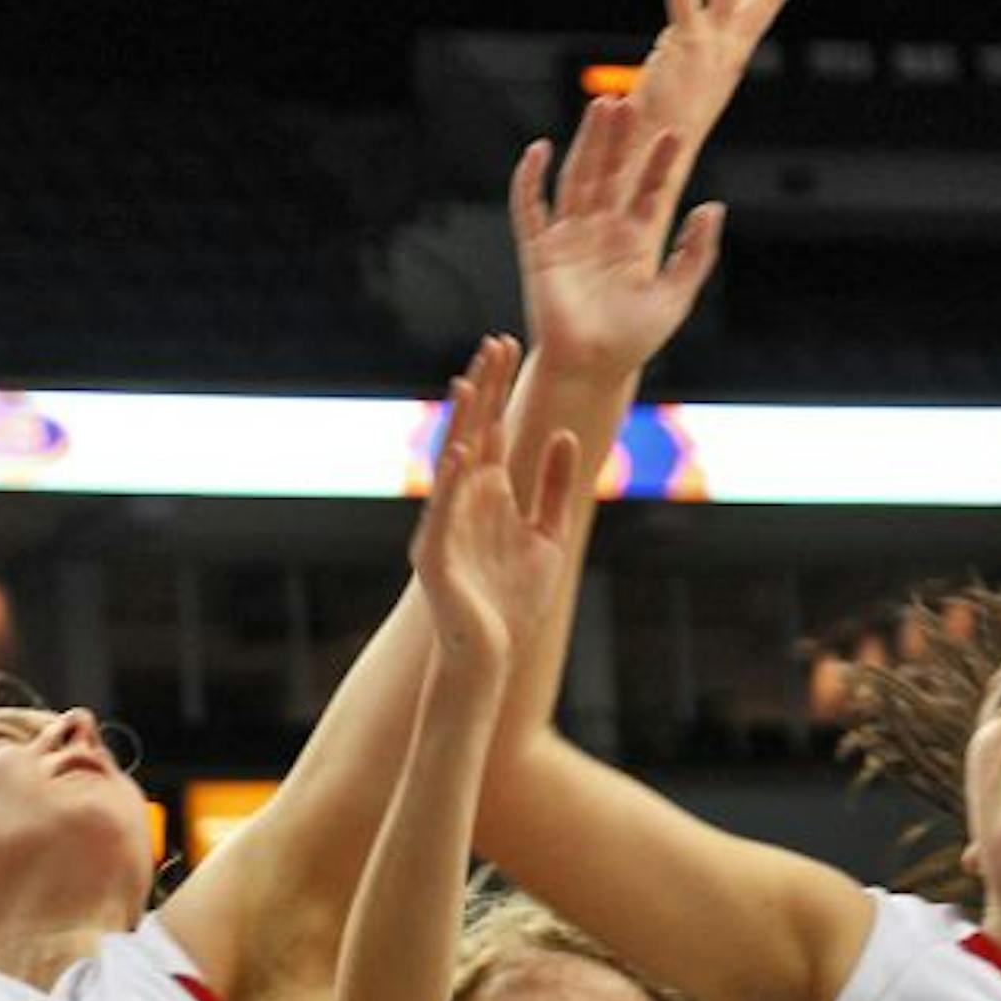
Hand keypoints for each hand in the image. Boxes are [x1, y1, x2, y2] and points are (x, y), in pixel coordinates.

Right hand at [413, 338, 578, 670]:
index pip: (490, 427)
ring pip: (451, 464)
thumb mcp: (548, 536)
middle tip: (493, 343)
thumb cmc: (514, 602)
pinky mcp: (436, 558)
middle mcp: (463, 501)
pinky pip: (442, 515)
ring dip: (459, 424)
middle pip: (471, 432)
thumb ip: (554, 488)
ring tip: (468, 384)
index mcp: (488, 494)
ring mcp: (446, 526)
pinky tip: (460, 453)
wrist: (489, 656)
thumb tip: (563, 435)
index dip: (497, 387)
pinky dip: (449, 485)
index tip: (507, 344)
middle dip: (482, 390)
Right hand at [511, 95, 722, 387]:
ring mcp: (569, 238)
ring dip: (586, 144)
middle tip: (628, 102)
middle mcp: (600, 233)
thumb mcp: (676, 298)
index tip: (675, 137)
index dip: (660, 163)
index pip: (647, 190)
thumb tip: (713, 207)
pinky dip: (529, 179)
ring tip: (599, 109)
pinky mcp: (539, 252)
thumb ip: (696, 255)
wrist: (591, 373)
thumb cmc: (631, 344)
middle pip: (609, 173)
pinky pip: (530, 208)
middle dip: (618, 139)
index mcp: (633, 242)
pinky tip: (538, 149)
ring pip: (576, 178)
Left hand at [631, 0, 792, 171]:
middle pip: (765, 0)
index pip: (767, 4)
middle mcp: (730, 46)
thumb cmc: (663, 127)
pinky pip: (685, 0)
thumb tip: (697, 31)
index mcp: (734, 51)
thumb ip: (696, 46)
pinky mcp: (686, 47)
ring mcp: (712, 46)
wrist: (649, 170)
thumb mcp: (690, 76)